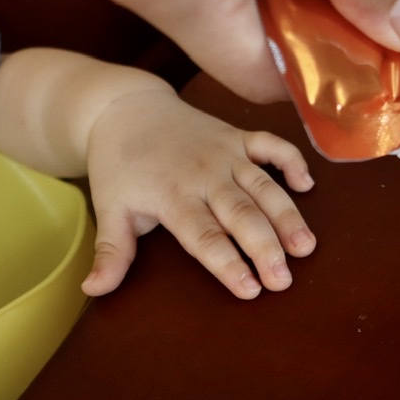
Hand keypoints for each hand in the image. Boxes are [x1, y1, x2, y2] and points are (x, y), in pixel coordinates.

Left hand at [81, 82, 315, 298]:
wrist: (125, 109)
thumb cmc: (118, 165)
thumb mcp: (110, 209)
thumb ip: (111, 252)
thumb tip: (92, 290)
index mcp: (172, 196)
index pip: (205, 236)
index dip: (228, 264)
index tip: (250, 290)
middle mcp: (204, 174)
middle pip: (241, 214)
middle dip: (265, 247)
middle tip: (284, 279)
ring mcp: (224, 152)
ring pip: (263, 186)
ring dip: (287, 215)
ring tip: (306, 245)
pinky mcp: (237, 136)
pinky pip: (271, 144)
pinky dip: (291, 160)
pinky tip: (307, 185)